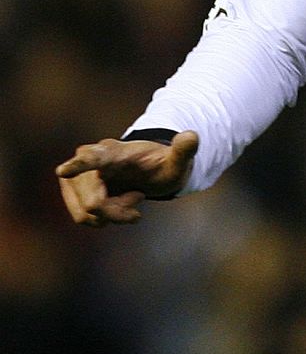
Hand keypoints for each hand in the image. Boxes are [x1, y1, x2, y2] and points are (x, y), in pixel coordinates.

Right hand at [56, 131, 199, 226]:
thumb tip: (193, 136)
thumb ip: (185, 150)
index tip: (64, 171)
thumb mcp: (177, 161)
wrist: (148, 170)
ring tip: (130, 198)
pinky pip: (83, 217)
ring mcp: (76, 175)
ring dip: (111, 215)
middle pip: (94, 203)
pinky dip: (104, 218)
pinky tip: (119, 205)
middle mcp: (88, 159)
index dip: (79, 165)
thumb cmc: (161, 165)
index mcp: (114, 151)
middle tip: (139, 197)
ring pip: (86, 213)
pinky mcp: (72, 190)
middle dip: (118, 211)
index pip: (94, 158)